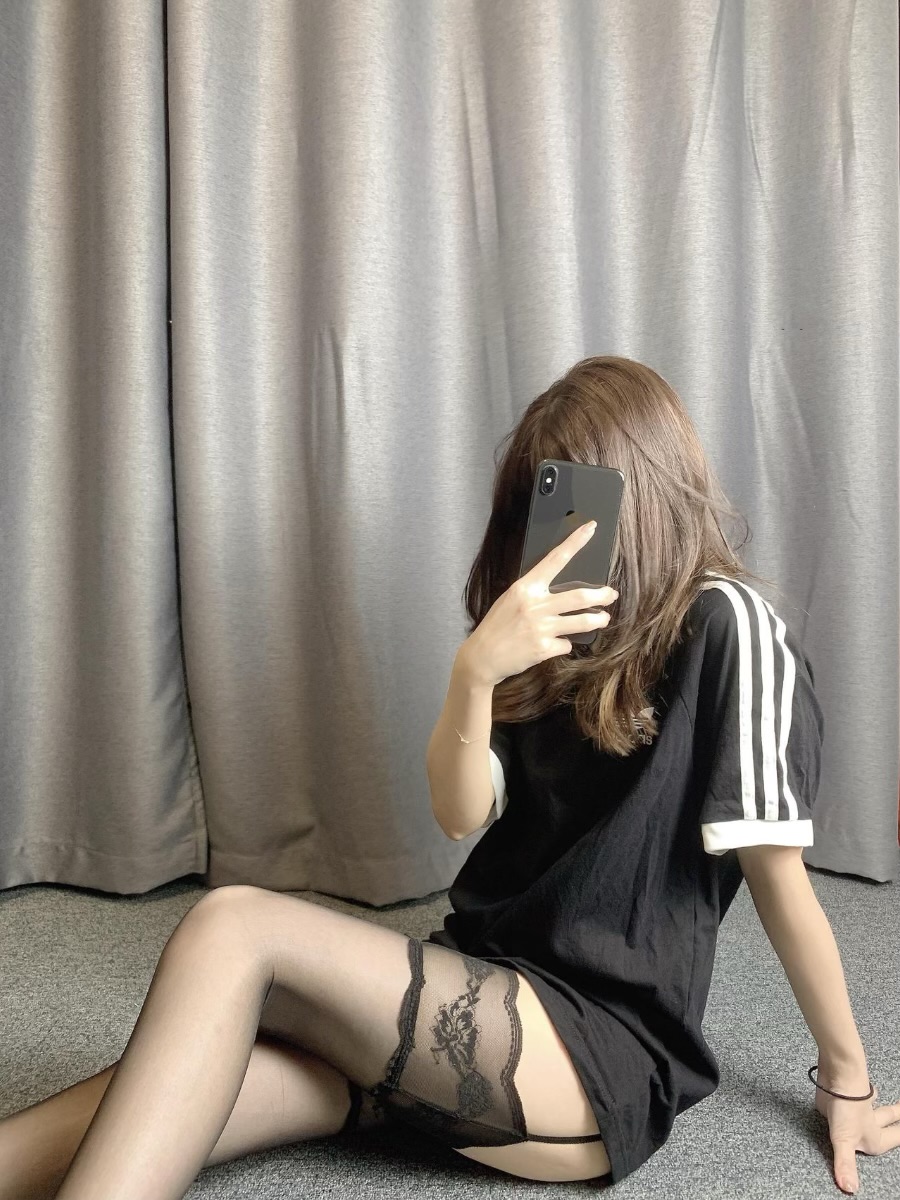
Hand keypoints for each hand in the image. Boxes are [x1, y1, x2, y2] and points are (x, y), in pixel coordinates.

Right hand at [460, 521, 618, 687]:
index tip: (591, 528)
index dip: (575, 542)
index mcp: (525, 587)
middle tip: (611, 594)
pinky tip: (557, 644)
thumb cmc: (497, 626)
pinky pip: (566, 644)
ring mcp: (540, 628)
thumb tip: (561, 590)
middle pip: (579, 596)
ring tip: (604, 618)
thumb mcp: (511, 599)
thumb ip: (534, 592)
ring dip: (598, 619)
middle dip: (602, 595)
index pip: (555, 559)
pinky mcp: (544, 649)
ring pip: (582, 621)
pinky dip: (565, 643)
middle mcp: (535, 605)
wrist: (482, 657)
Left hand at [813, 1069, 899, 1193]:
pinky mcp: (840, 1095)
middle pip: (888, 1118)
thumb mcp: (845, 1141)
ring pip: (872, 1106)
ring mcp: (855, 1105)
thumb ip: (846, 1164)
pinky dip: (851, 1095)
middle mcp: (868, 1120)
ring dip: (878, 1105)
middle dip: (897, 1117)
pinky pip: (848, 1097)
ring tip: (881, 1103)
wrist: (837, 1074)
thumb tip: (850, 1189)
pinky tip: (847, 1092)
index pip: (895, 1137)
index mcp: (874, 1135)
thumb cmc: (848, 1106)